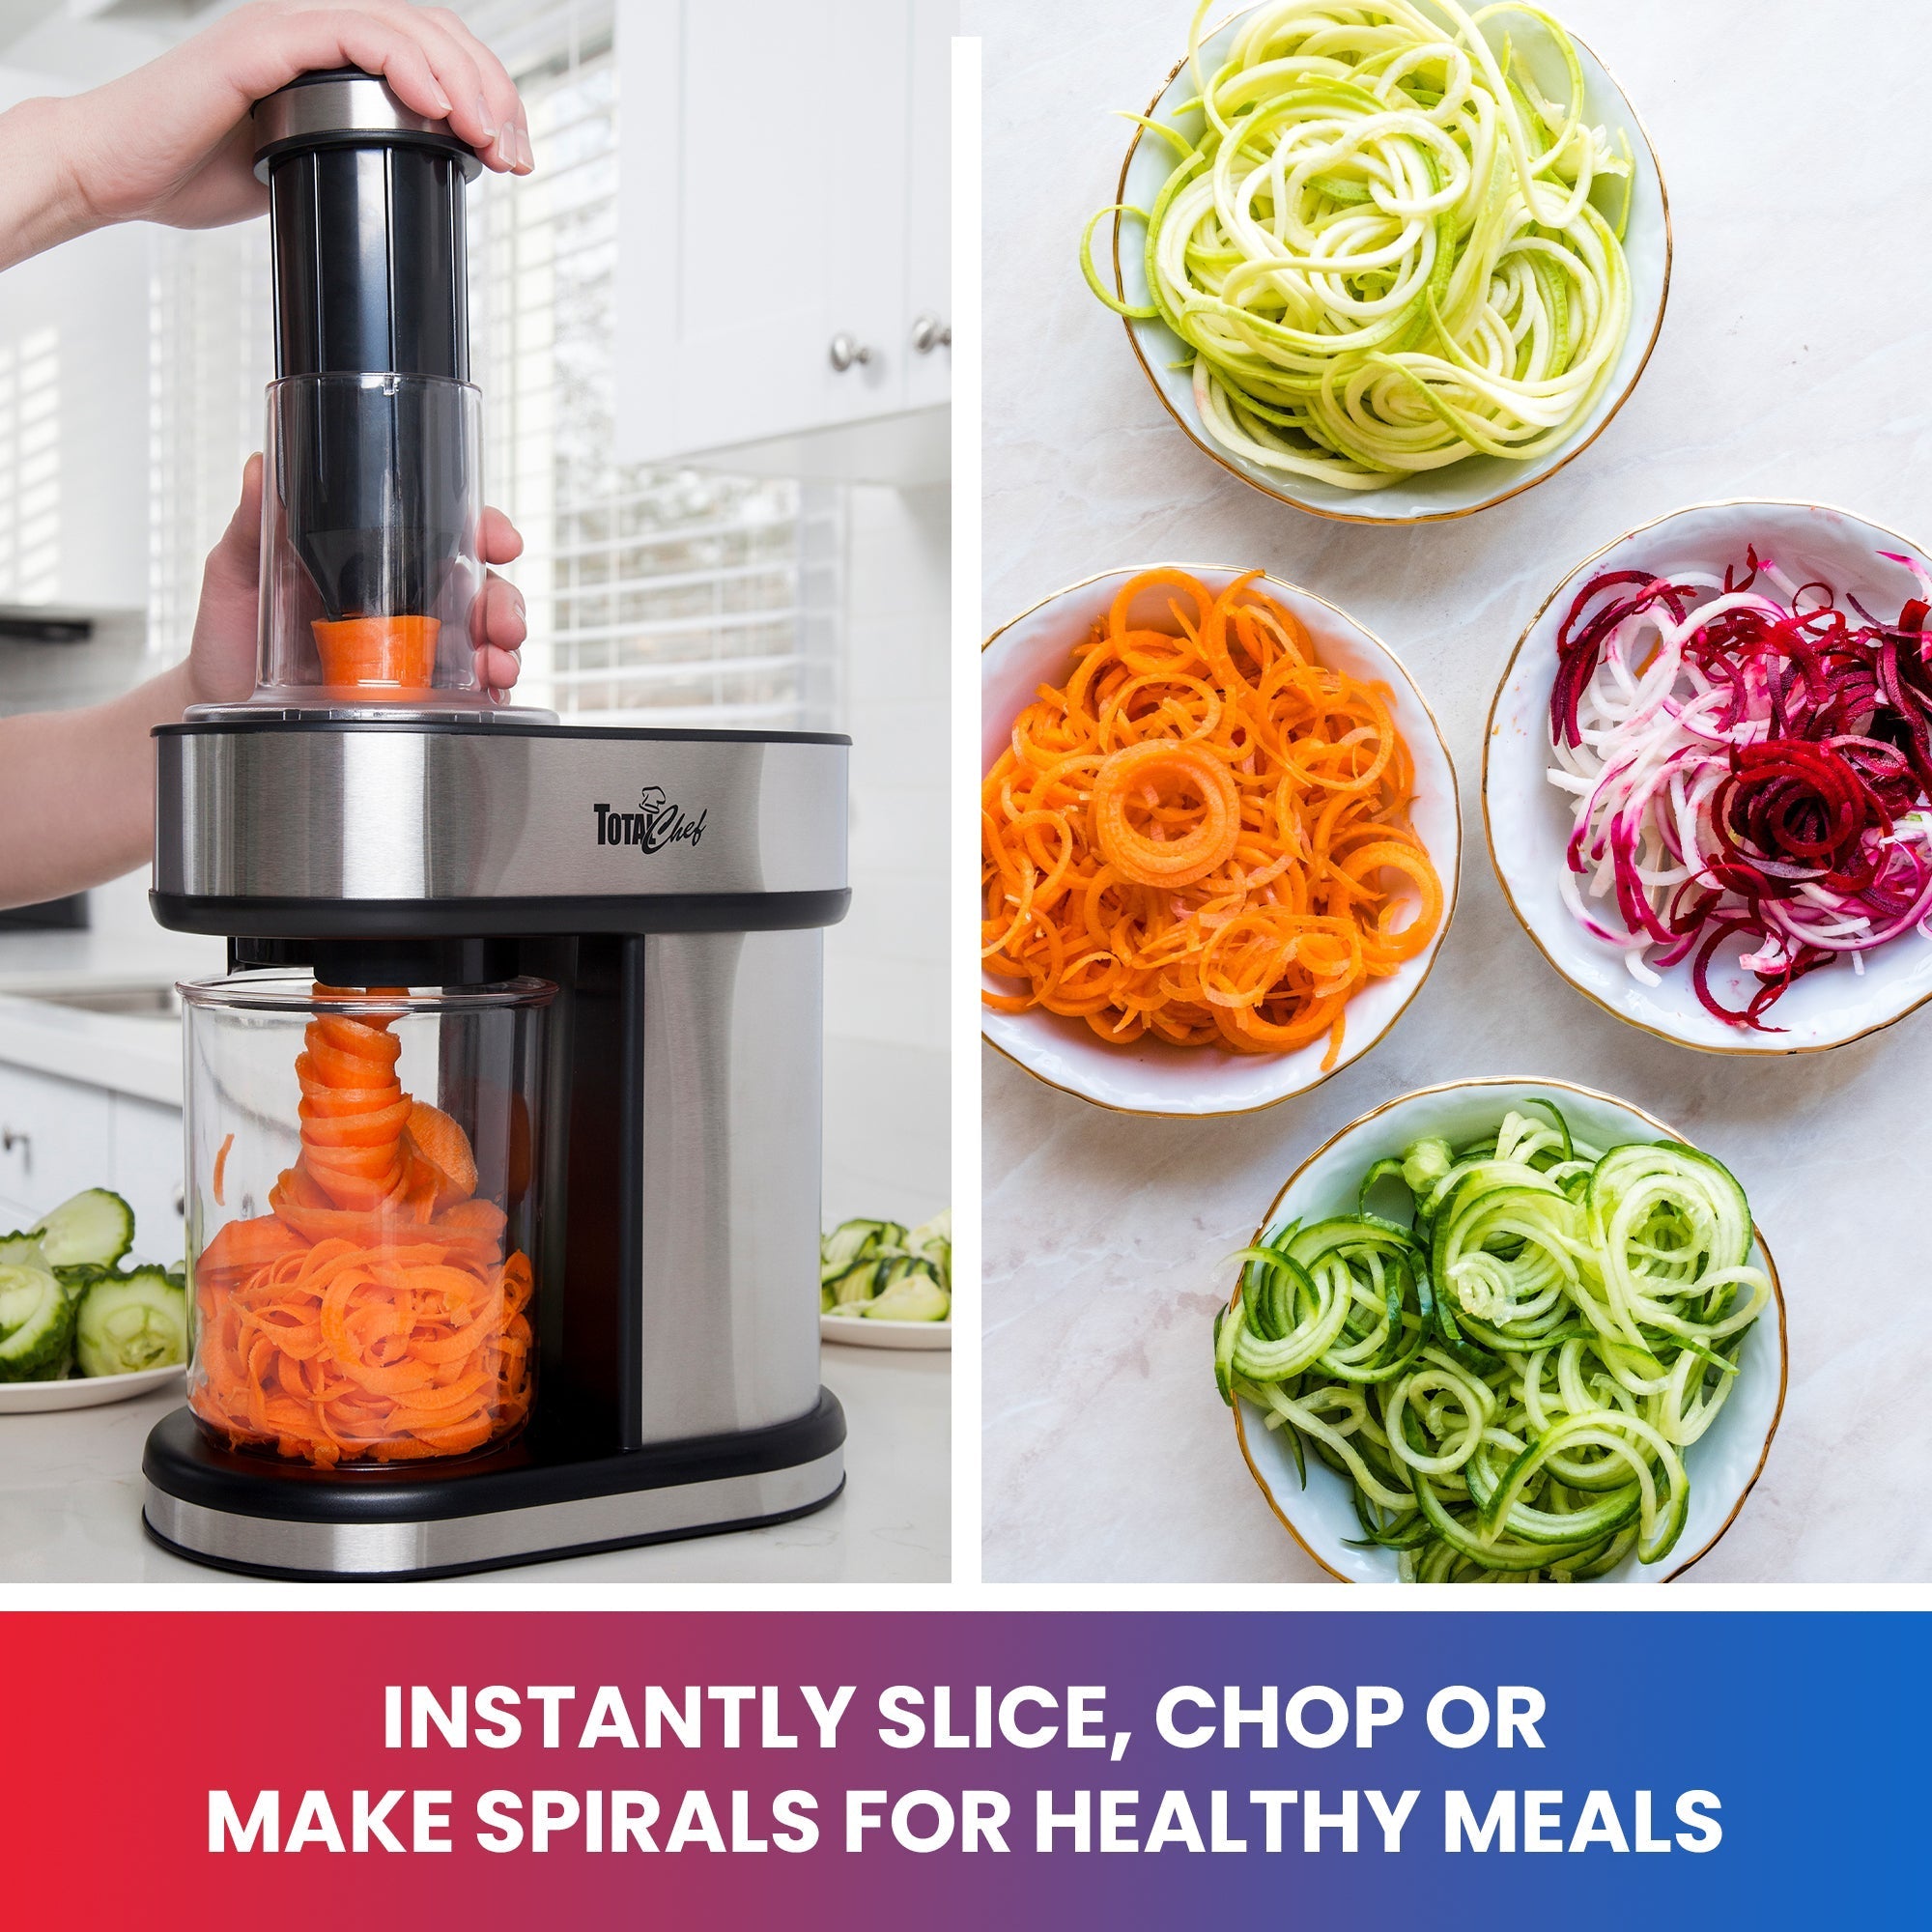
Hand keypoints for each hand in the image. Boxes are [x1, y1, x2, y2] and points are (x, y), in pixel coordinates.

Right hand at [56, 2, 530, 234]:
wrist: (121, 173)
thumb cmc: (196, 170)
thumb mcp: (305, 167)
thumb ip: (359, 155)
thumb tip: (421, 180)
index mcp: (331, 50)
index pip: (432, 51)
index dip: (488, 95)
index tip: (515, 156)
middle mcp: (315, 24)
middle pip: (435, 33)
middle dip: (493, 93)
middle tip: (518, 155)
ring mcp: (290, 24)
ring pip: (406, 28)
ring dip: (465, 84)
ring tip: (491, 139)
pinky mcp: (264, 40)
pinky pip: (352, 34)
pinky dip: (407, 67)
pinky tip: (440, 110)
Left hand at [186, 455, 527, 706]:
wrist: (222, 709)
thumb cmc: (231, 640)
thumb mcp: (236, 573)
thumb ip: (250, 524)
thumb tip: (260, 469)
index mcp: (372, 562)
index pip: (442, 533)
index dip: (481, 529)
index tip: (496, 539)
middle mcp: (403, 604)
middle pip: (478, 589)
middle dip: (505, 600)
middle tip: (500, 620)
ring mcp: (414, 653)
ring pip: (485, 639)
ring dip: (504, 647)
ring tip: (496, 663)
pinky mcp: (416, 698)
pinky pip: (470, 692)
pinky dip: (492, 690)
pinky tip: (488, 691)